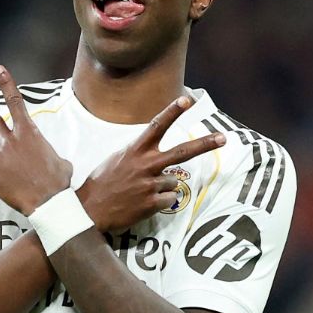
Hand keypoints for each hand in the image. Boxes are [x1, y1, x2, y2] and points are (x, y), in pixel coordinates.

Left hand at [0, 65, 72, 215]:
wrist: (48, 203)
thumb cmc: (58, 182)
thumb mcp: (60, 160)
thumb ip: (47, 152)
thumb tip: (47, 157)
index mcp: (29, 133)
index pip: (16, 102)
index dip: (6, 83)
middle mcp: (10, 141)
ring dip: (0, 162)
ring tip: (14, 176)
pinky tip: (7, 184)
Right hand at [76, 96, 224, 230]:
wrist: (89, 211)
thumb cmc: (101, 184)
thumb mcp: (116, 160)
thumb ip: (137, 154)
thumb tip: (154, 153)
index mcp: (134, 151)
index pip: (156, 126)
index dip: (172, 112)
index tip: (187, 101)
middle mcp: (145, 165)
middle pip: (182, 152)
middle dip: (204, 143)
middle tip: (223, 138)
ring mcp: (150, 184)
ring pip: (173, 182)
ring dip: (162, 188)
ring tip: (141, 192)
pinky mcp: (152, 203)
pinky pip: (168, 200)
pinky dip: (159, 203)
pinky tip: (142, 204)